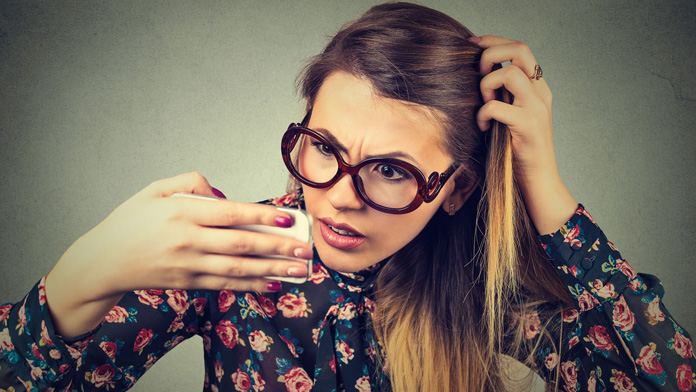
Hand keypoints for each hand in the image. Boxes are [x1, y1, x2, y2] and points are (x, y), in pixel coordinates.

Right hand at [45, 172, 311, 337]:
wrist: (102, 261)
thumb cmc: (131, 221)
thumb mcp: (155, 190)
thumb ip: (191, 182)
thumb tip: (224, 195)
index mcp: (182, 211)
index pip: (231, 213)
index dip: (261, 216)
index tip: (288, 218)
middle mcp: (187, 240)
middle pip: (241, 244)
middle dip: (276, 247)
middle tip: (304, 249)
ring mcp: (188, 264)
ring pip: (237, 268)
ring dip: (271, 270)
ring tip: (297, 270)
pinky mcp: (187, 283)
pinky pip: (224, 284)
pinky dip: (249, 285)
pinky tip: (271, 285)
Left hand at [470, 35, 577, 233]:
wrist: (537, 180)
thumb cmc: (516, 149)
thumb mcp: (509, 115)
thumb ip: (502, 94)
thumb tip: (476, 74)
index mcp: (537, 87)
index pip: (520, 48)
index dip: (494, 41)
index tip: (472, 45)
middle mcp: (541, 92)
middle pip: (519, 50)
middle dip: (491, 55)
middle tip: (479, 74)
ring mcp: (537, 108)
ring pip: (509, 74)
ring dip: (487, 85)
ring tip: (484, 103)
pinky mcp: (528, 125)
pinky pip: (496, 106)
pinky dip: (483, 113)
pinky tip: (482, 126)